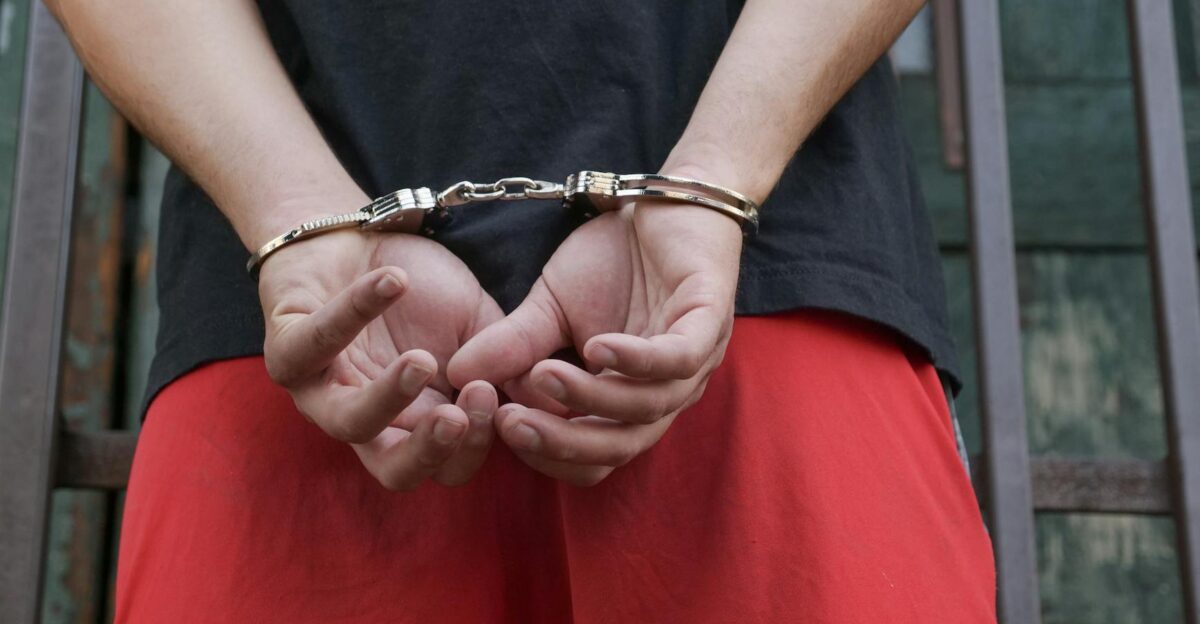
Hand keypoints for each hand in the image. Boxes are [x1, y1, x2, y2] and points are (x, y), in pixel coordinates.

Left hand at [258, 207, 504, 490]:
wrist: (358, 236)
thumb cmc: (423, 288)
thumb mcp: (480, 324)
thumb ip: (511, 360)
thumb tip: (554, 396)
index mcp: (418, 422)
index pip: (449, 466)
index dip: (476, 445)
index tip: (498, 398)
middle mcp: (369, 421)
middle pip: (395, 471)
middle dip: (430, 451)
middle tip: (459, 416)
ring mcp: (323, 391)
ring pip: (348, 422)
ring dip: (389, 398)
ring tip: (422, 362)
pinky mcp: (285, 350)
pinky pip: (312, 345)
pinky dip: (354, 312)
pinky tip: (394, 283)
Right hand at [448, 192, 742, 485]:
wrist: (662, 198)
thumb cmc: (612, 258)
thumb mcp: (548, 305)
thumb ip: (512, 344)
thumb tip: (455, 375)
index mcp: (631, 401)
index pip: (594, 458)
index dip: (548, 454)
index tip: (497, 427)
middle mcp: (667, 393)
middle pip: (620, 447)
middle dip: (562, 443)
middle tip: (509, 423)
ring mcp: (695, 360)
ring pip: (646, 408)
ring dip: (590, 398)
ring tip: (542, 375)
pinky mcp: (711, 319)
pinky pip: (677, 358)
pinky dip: (636, 360)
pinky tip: (595, 348)